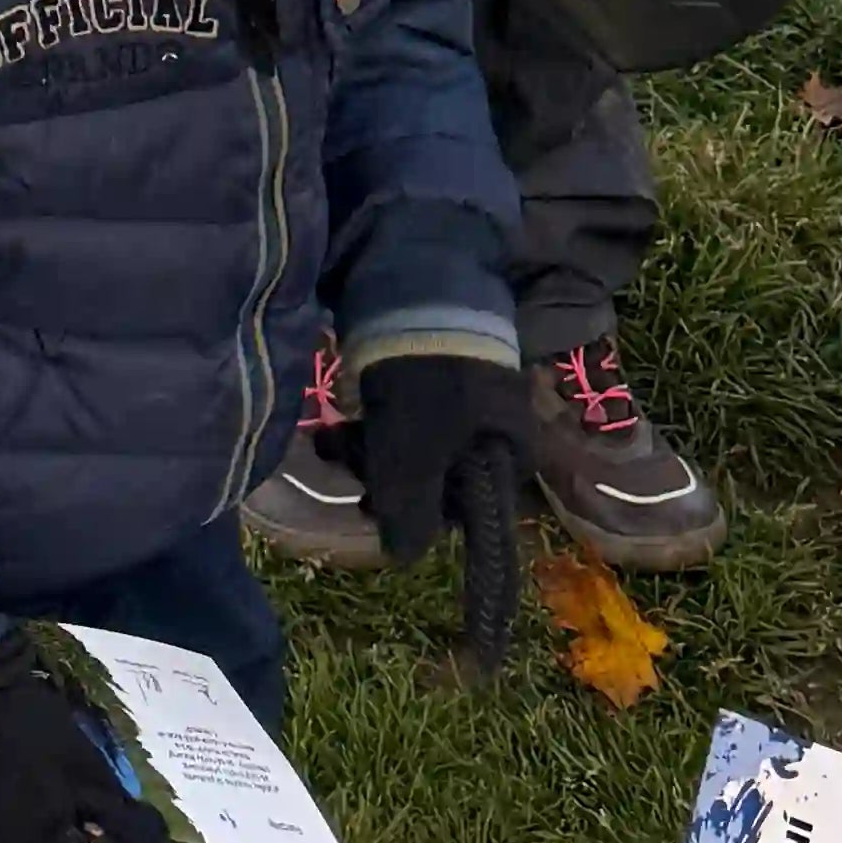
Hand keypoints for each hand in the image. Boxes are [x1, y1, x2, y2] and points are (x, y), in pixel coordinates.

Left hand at [352, 351, 530, 566]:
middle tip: (347, 464)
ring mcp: (471, 395)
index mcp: (510, 453)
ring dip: (372, 450)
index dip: (425, 514)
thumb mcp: (413, 457)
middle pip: (441, 476)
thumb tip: (404, 558)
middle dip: (387, 476)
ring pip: (419, 444)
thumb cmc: (425, 384)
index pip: (474, 510)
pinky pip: (410, 412)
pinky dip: (375, 421)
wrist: (419, 284)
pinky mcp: (441, 369)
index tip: (378, 504)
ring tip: (331, 440)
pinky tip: (341, 422)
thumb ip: (410, 512)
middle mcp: (498, 428)